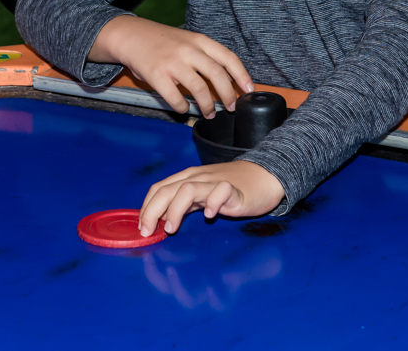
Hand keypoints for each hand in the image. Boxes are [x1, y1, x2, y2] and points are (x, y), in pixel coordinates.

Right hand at [91, 15, 252, 117]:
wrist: (130, 35)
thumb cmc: (162, 41)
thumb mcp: (187, 40)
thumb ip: (204, 56)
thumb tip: (226, 81)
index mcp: (200, 41)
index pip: (228, 58)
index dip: (242, 76)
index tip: (249, 90)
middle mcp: (189, 50)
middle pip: (217, 75)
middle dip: (228, 95)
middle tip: (231, 107)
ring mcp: (173, 62)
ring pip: (199, 89)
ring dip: (208, 105)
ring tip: (209, 113)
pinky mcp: (157, 75)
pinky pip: (175, 98)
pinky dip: (183, 107)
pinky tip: (184, 109)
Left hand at [139, 160, 285, 235]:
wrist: (265, 176)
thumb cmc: (233, 187)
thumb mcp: (203, 194)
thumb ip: (184, 204)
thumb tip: (160, 221)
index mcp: (188, 178)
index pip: (159, 188)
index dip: (146, 207)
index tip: (142, 227)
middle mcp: (198, 177)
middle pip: (167, 189)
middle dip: (151, 211)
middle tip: (148, 232)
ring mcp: (215, 182)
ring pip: (187, 188)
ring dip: (175, 209)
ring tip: (172, 228)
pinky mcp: (234, 189)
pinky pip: (220, 191)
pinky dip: (212, 202)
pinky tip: (210, 215)